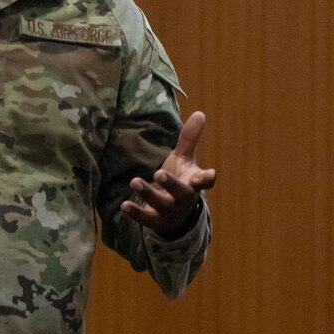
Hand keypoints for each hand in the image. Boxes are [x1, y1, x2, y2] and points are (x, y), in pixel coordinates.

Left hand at [122, 110, 216, 235]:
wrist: (174, 215)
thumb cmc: (180, 181)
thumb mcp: (184, 160)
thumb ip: (189, 140)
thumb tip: (200, 113)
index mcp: (194, 182)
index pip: (205, 181)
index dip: (206, 179)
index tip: (209, 175)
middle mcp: (184, 198)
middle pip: (181, 192)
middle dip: (171, 184)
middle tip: (159, 173)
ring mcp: (169, 211)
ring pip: (160, 204)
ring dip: (148, 193)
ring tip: (134, 181)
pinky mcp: (155, 220)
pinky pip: (145, 218)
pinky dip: (135, 212)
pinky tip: (124, 205)